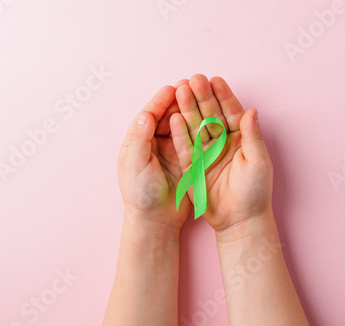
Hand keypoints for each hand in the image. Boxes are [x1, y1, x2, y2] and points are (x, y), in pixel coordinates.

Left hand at [118, 86, 191, 233]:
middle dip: (179, 100)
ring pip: (182, 124)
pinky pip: (193, 138)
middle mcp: (155, 142)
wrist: (155, 220)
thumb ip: (139, 139)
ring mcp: (171, 150)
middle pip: (168, 115)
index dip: (162, 100)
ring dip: (191, 109)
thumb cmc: (140, 194)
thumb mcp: (135, 165)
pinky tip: (209, 117)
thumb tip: (145, 114)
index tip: (174, 87)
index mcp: (139, 140)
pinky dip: (200, 127)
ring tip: (202, 95)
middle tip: (192, 85)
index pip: (150, 114)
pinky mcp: (185, 159)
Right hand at [170, 75, 273, 235]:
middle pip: (210, 115)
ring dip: (188, 109)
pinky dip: (179, 133)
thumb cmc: (255, 192)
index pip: (231, 112)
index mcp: (240, 138)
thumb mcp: (258, 162)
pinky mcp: (193, 166)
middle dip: (202, 97)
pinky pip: (185, 147)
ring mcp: (206, 153)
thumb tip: (252, 110)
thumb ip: (253, 136)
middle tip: (194, 79)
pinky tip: (174, 118)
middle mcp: (222, 142)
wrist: (239, 220)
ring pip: (195, 127)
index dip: (223, 96)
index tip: (215, 80)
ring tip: (180, 91)